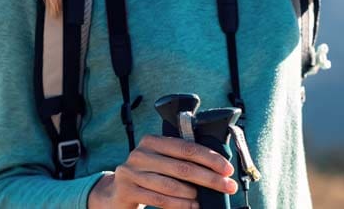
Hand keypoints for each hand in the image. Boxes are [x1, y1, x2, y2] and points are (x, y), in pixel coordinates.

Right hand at [88, 134, 236, 208]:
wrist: (116, 193)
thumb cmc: (147, 176)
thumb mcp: (160, 162)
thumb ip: (180, 160)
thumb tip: (217, 169)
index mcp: (152, 141)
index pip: (187, 148)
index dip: (210, 158)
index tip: (227, 169)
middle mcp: (141, 153)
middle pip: (182, 167)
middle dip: (209, 178)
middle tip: (227, 186)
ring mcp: (132, 172)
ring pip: (171, 185)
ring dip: (193, 194)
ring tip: (205, 199)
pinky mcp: (127, 190)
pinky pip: (159, 199)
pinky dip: (179, 204)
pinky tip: (191, 206)